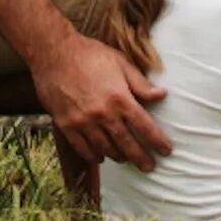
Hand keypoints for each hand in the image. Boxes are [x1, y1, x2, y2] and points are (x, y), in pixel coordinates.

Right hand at [32, 34, 172, 170]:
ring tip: (127, 160)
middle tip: (149, 167)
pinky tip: (101, 157)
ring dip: (118, 157)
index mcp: (119, 98)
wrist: (54, 54)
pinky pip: (82, 148)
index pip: (144, 127)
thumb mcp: (120, 63)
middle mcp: (103, 114)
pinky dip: (94, 156)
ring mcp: (83, 122)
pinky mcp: (66, 125)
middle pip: (126, 144)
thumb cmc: (90, 55)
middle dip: (141, 158)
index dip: (157, 141)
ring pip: (105, 149)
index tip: (166, 151)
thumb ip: (140, 83)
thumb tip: (162, 95)